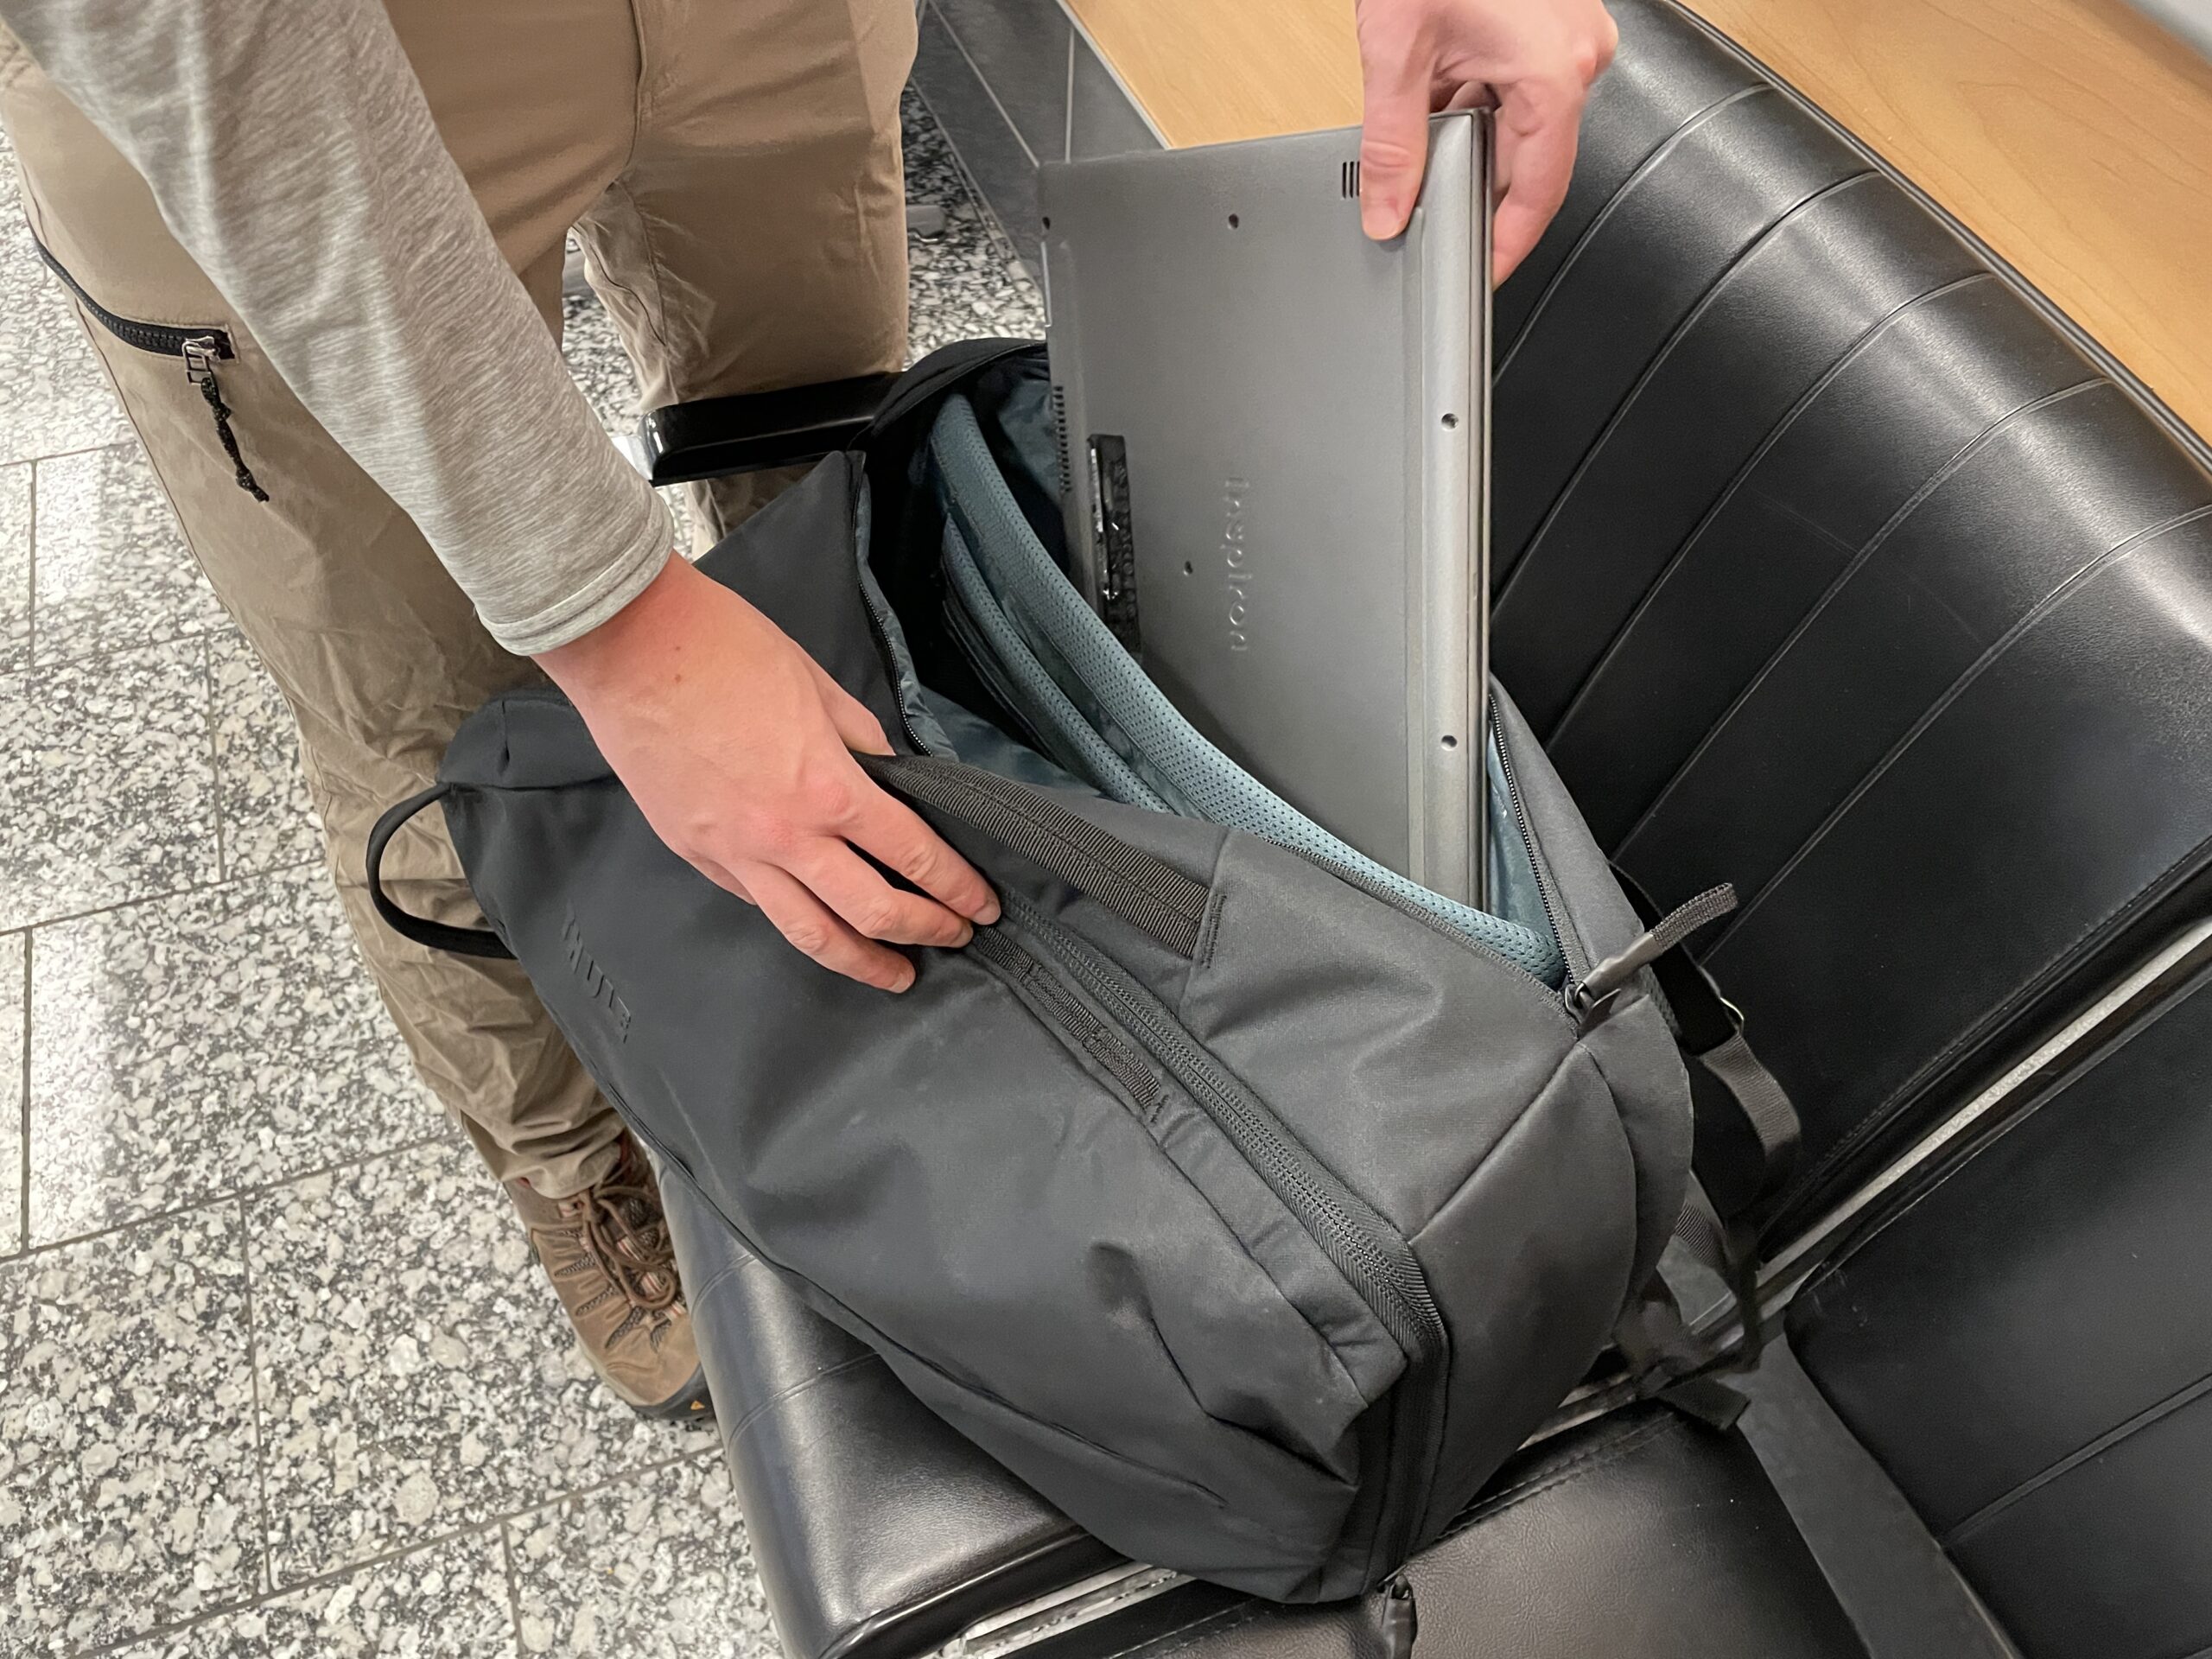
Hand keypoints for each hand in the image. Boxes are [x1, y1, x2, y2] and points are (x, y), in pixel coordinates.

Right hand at [537, 555, 998, 991]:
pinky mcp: (695, 853)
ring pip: (809, 931)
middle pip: (871, 911)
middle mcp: (785, 835)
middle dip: (924, 930)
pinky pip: (757, 903)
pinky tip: (816, 921)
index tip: (979, 905)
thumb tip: (887, 775)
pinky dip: (795, 918)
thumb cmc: (721, 648)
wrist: (628, 646)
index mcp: (827, 788)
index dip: (955, 887)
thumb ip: (860, 739)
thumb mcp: (818, 684)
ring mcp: (734, 853)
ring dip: (861, 961)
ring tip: (894, 974)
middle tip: (954, 938)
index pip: (911, 854)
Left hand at [1354, 0, 1617, 280]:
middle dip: (1475, 182)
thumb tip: (1388, 210)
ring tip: (1426, 124)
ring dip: (1473, 132)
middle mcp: (1578, 54)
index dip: (1508, 243)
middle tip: (1428, 209)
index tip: (1484, 276)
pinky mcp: (1556, 19)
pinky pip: (1524, 79)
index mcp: (1553, 73)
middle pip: (1529, 159)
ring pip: (1524, 119)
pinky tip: (1441, 85)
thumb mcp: (1398, 51)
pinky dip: (1481, 94)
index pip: (1539, 193)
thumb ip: (1392, 143)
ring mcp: (1573, 33)